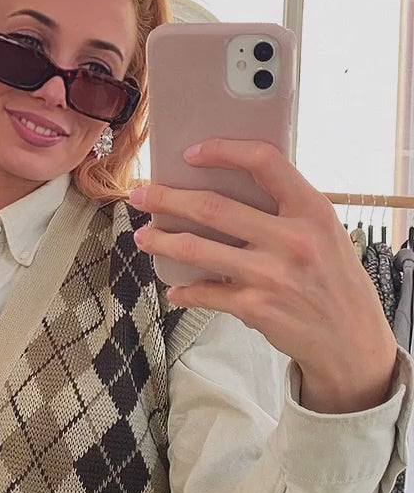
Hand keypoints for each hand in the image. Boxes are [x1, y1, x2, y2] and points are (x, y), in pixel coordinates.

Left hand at [130, 139, 398, 413]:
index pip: (265, 162)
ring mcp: (271, 276)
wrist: (351, 341)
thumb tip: (229, 186)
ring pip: (197, 250)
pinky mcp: (255, 308)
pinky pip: (205, 293)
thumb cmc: (333, 279)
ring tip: (143, 237)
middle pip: (213, 208)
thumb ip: (287, 209)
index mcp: (312, 210)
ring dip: (162, 241)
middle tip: (142, 194)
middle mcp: (292, 240)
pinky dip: (185, 291)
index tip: (191, 153)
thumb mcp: (325, 233)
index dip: (224, 151)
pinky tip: (175, 289)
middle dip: (168, 199)